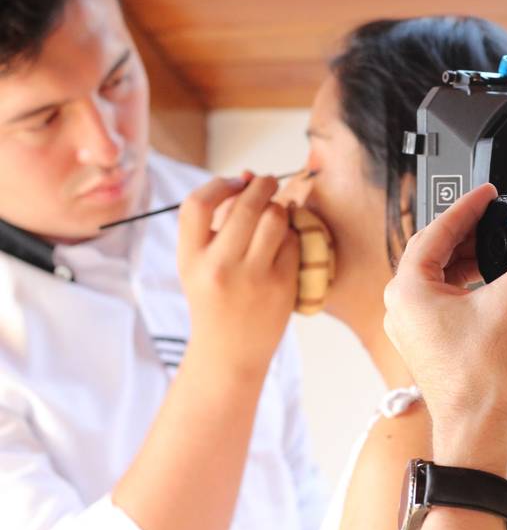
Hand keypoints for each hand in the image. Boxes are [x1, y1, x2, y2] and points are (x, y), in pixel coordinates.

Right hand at [177, 175, 300, 375]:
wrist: (229, 353)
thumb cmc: (214, 300)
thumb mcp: (199, 264)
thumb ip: (216, 223)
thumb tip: (248, 176)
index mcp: (191, 258)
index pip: (197, 204)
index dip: (219, 183)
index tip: (234, 182)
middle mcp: (219, 267)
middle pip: (245, 204)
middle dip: (262, 184)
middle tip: (268, 182)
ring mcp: (252, 277)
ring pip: (275, 217)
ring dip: (279, 206)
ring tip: (277, 209)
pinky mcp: (281, 285)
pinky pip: (293, 241)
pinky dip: (291, 233)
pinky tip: (284, 239)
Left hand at [383, 184, 506, 474]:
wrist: (477, 427)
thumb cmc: (479, 379)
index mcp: (408, 290)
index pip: (436, 231)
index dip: (466, 207)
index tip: (485, 194)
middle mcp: (402, 306)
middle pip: (434, 251)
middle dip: (467, 231)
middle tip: (494, 217)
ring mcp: (412, 326)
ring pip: (438, 275)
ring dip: (468, 257)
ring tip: (498, 247)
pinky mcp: (427, 341)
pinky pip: (442, 297)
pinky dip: (466, 282)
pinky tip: (491, 283)